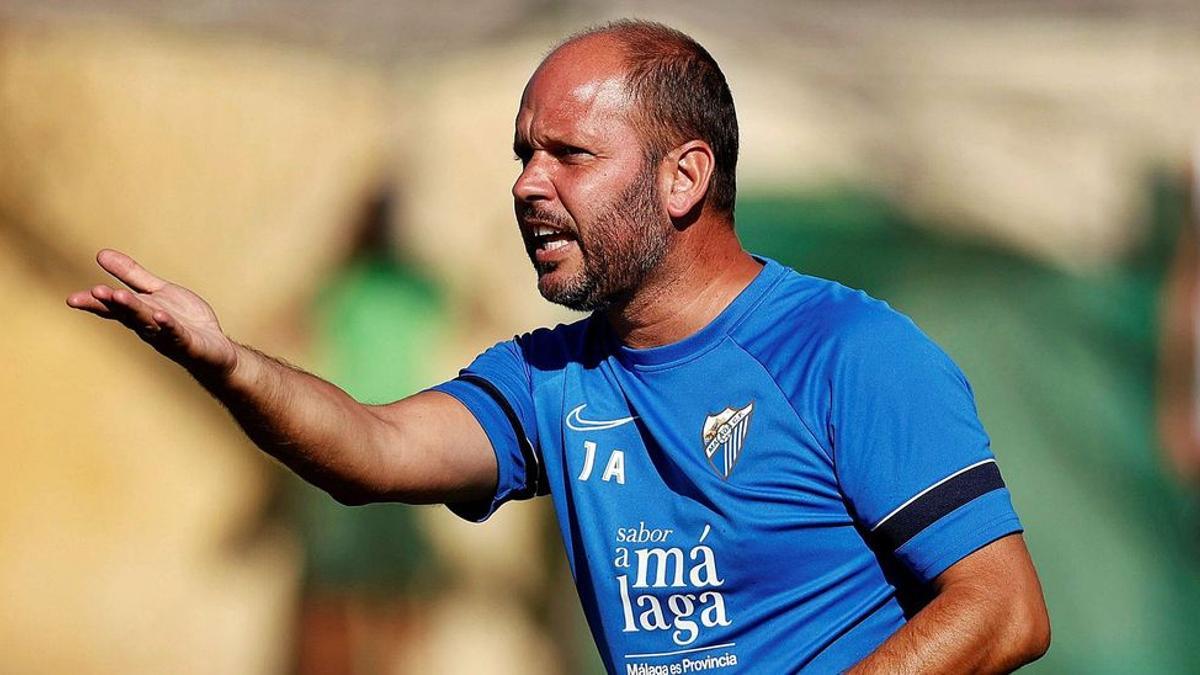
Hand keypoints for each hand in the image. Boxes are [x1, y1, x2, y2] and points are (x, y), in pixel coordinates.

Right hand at [67, 249, 238, 379]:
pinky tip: (160, 315)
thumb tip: (101, 254)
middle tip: (95, 292)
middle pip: (127, 313)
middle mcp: (149, 325)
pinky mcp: (187, 343)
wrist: (214, 347)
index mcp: (139, 312)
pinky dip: (168, 325)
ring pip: (148, 321)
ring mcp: (167, 335)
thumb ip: (132, 275)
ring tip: (119, 296)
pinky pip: (176, 333)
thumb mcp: (157, 291)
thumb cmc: (184, 320)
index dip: (94, 303)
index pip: (113, 307)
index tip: (72, 299)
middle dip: (112, 302)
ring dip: (134, 310)